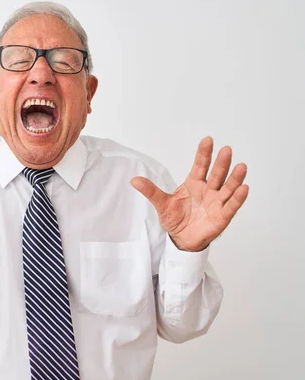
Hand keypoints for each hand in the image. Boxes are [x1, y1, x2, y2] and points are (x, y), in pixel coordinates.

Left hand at [130, 136, 248, 251]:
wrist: (181, 239)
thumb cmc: (175, 218)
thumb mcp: (161, 204)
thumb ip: (151, 191)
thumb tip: (134, 180)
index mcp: (194, 183)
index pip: (200, 165)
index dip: (204, 153)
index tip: (208, 140)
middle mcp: (208, 190)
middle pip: (216, 174)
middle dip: (221, 163)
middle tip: (226, 149)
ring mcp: (216, 202)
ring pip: (227, 188)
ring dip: (235, 178)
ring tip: (241, 166)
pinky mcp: (222, 216)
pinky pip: (231, 206)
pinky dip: (237, 198)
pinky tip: (244, 188)